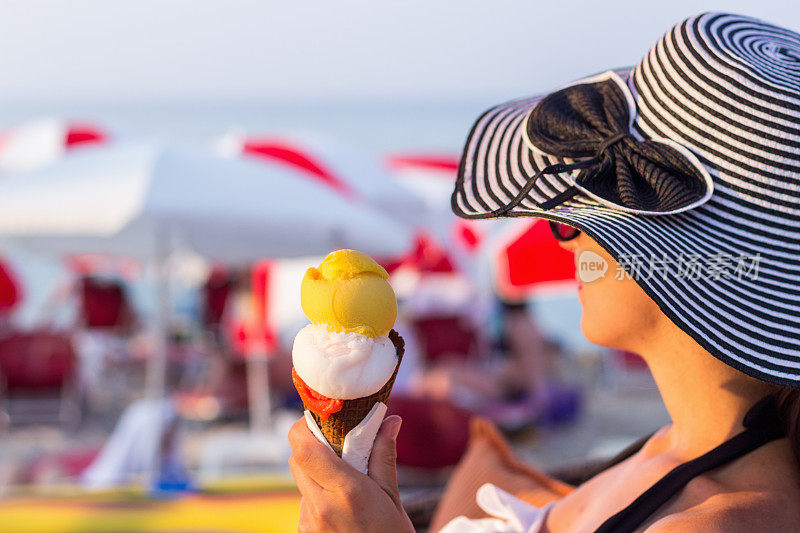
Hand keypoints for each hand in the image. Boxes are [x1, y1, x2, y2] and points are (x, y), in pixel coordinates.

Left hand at [288, 414, 413, 532]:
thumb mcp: (392, 496)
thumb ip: (383, 456)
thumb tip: (390, 420)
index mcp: (346, 492)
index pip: (303, 449)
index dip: (304, 427)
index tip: (321, 420)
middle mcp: (321, 507)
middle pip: (297, 460)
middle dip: (312, 447)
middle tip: (337, 445)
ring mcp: (309, 523)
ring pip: (301, 481)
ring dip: (316, 473)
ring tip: (346, 482)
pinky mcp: (304, 532)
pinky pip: (305, 501)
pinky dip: (318, 494)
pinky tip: (341, 505)